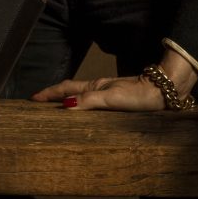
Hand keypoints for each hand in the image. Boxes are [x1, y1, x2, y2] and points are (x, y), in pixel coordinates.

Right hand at [30, 75, 167, 111]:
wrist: (164, 90)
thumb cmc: (140, 95)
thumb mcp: (113, 98)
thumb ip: (90, 100)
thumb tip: (66, 105)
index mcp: (95, 86)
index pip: (66, 89)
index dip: (49, 93)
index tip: (33, 98)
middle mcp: (99, 88)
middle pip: (71, 90)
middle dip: (54, 95)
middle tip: (39, 103)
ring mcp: (108, 93)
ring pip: (81, 95)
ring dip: (66, 100)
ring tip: (55, 108)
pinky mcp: (117, 100)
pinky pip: (91, 101)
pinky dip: (81, 105)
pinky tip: (83, 112)